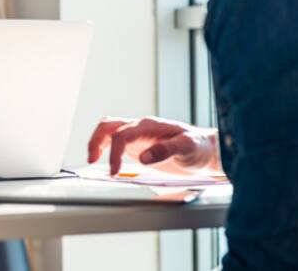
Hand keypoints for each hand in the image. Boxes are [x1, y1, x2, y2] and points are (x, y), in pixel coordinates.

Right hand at [87, 116, 219, 175]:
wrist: (205, 148)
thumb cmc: (198, 146)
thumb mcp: (187, 148)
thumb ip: (165, 150)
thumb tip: (144, 157)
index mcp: (150, 126)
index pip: (123, 134)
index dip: (115, 153)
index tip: (115, 171)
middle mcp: (140, 127)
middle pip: (109, 126)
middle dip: (96, 141)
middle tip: (92, 159)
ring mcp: (137, 134)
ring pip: (108, 129)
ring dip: (97, 141)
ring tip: (92, 158)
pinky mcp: (137, 143)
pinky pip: (114, 139)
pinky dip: (104, 146)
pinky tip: (103, 159)